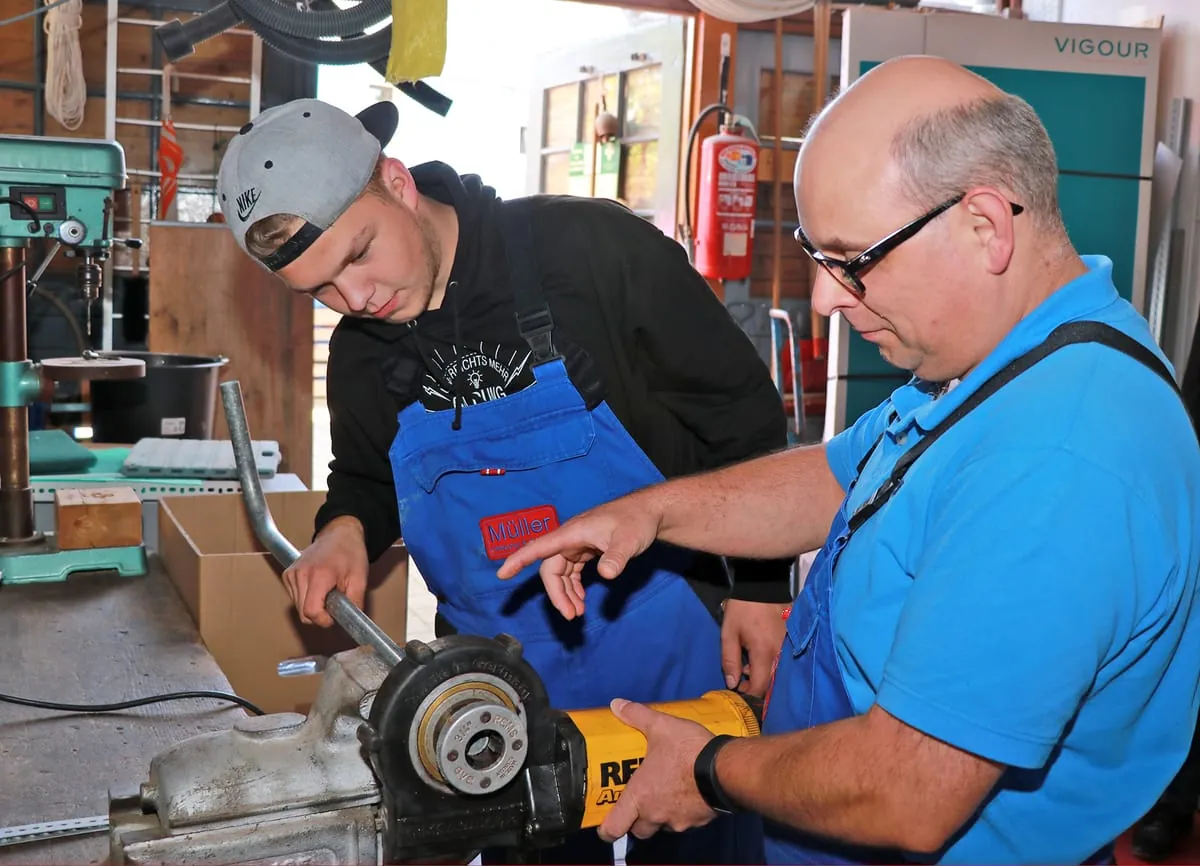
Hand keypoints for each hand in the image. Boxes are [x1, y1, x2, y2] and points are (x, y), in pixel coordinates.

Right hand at [282, 516, 368, 626]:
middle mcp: (300, 574)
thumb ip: (354, 602)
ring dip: (313, 606)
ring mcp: (291, 574)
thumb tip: (349, 621)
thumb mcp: (360, 579)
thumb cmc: (350, 553)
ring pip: (298, 607)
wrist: (339, 535)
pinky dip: (306, 598)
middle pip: (303, 613)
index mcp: (318, 575)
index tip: (334, 616)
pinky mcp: (287, 575)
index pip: (310, 611)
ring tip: (327, 591)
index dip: (323, 620)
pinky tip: (318, 587)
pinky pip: (295, 598)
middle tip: (334, 602)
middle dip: (320, 614)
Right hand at [496, 496, 660, 618]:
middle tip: (571, 616)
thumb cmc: (636, 521)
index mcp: (572, 533)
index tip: (502, 574)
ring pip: (560, 572)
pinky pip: (571, 571)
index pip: (538, 547)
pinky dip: (572, 587)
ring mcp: (577, 544)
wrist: (649, 513)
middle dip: (556, 594)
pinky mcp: (586, 549)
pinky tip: (580, 600)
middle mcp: (570, 538)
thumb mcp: (628, 540)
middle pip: (550, 569)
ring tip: (577, 613)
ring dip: (565, 593)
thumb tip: (606, 573)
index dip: (518, 560)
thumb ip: (616, 558)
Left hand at [598, 699, 718, 842]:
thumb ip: (637, 716)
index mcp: (640, 797)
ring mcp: (679, 821)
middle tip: (638, 802)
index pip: (614, 828)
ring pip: (663, 826)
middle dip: (636, 820)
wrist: (725, 769)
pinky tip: (689, 792)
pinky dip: (684, 812)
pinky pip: (685, 821)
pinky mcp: (699, 822)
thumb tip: (616, 704)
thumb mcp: (661, 726)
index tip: (606, 826)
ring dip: (661, 815)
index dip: (606, 830)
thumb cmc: (686, 750)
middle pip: (639, 830)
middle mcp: (656, 814)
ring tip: (666, 793)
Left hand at [721, 599, 788, 695]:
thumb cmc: (742, 611)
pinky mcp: (793, 640)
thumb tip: (733, 684)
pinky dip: (772, 663)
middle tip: (743, 675)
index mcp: (764, 653)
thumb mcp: (728, 634)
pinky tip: (761, 655)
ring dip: (765, 673)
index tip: (739, 687)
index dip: (749, 692)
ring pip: (779, 672)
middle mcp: (781, 654)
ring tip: (749, 663)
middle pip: (772, 682)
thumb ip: (730, 661)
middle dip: (757, 685)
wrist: (762, 587)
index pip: (761, 686)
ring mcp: (789, 647)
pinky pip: (784, 660)